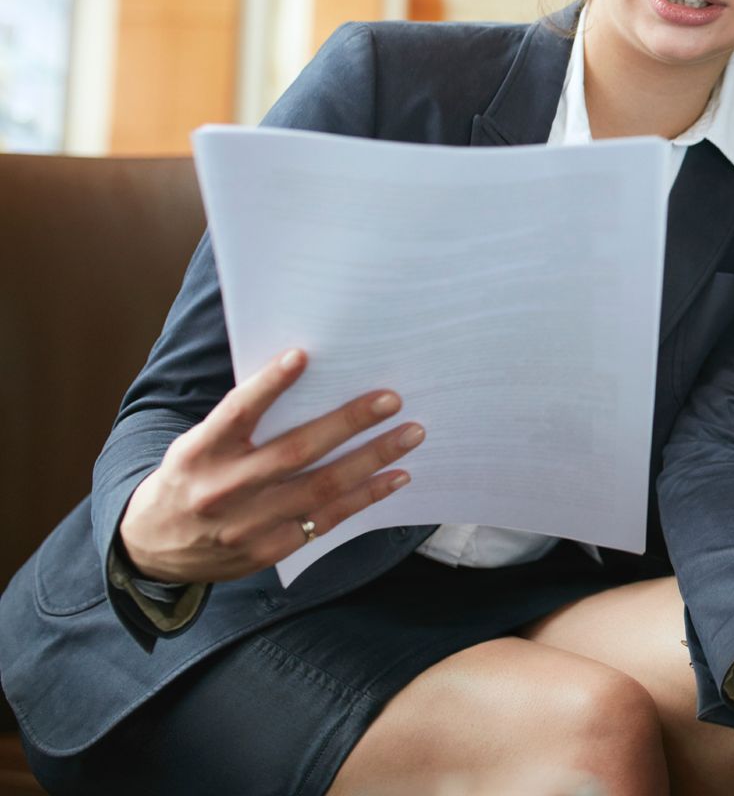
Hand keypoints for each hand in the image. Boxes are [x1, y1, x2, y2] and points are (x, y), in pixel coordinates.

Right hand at [118, 348, 421, 582]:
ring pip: (321, 487)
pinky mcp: (269, 549)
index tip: (301, 355)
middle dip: (348, 422)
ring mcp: (248, 524)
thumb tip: (304, 379)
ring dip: (372, 458)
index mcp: (200, 453)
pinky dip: (366, 496)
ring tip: (411, 433)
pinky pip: (327, 519)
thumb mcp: (196, 446)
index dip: (267, 385)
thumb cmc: (189, 479)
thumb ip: (239, 423)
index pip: (236, 413)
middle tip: (391, 399)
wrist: (151, 548)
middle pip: (294, 451)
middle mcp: (224, 489)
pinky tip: (396, 475)